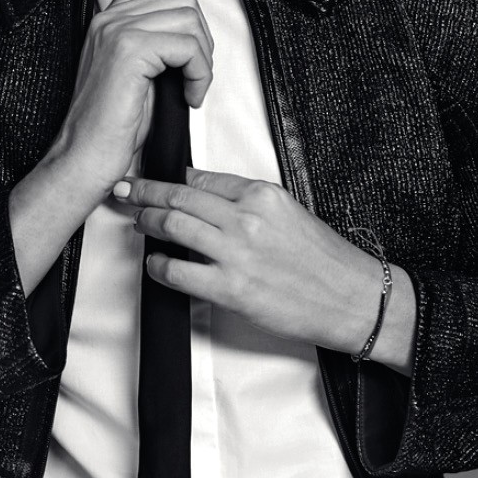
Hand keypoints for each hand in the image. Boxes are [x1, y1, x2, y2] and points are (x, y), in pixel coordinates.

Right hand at [51, 0, 214, 199]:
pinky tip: (190, 97)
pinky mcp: (128, 52)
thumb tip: (193, 32)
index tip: (188, 46)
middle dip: (201, 36)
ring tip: (193, 85)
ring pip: (188, 20)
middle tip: (195, 71)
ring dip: (203, 57)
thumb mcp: (135, 73)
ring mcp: (117, 32)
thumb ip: (154, 43)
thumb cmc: (110, 126)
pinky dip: (200, 74)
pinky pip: (187, 46)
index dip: (184, 9)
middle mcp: (109, 19)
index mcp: (107, 20)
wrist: (84, 156)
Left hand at [114, 167, 415, 374]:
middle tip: (124, 190)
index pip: (199, 178)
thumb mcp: (288, 210)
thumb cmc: (324, 259)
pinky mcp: (231, 289)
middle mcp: (246, 218)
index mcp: (261, 194)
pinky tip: (154, 262)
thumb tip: (200, 188)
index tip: (150, 180)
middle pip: (178, 198)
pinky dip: (158, 265)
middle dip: (144, 192)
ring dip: (146, 222)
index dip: (168, 179)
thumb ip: (245, 198)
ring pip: (173, 227)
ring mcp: (236, 254)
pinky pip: (178, 272)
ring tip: (135, 221)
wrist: (353, 299)